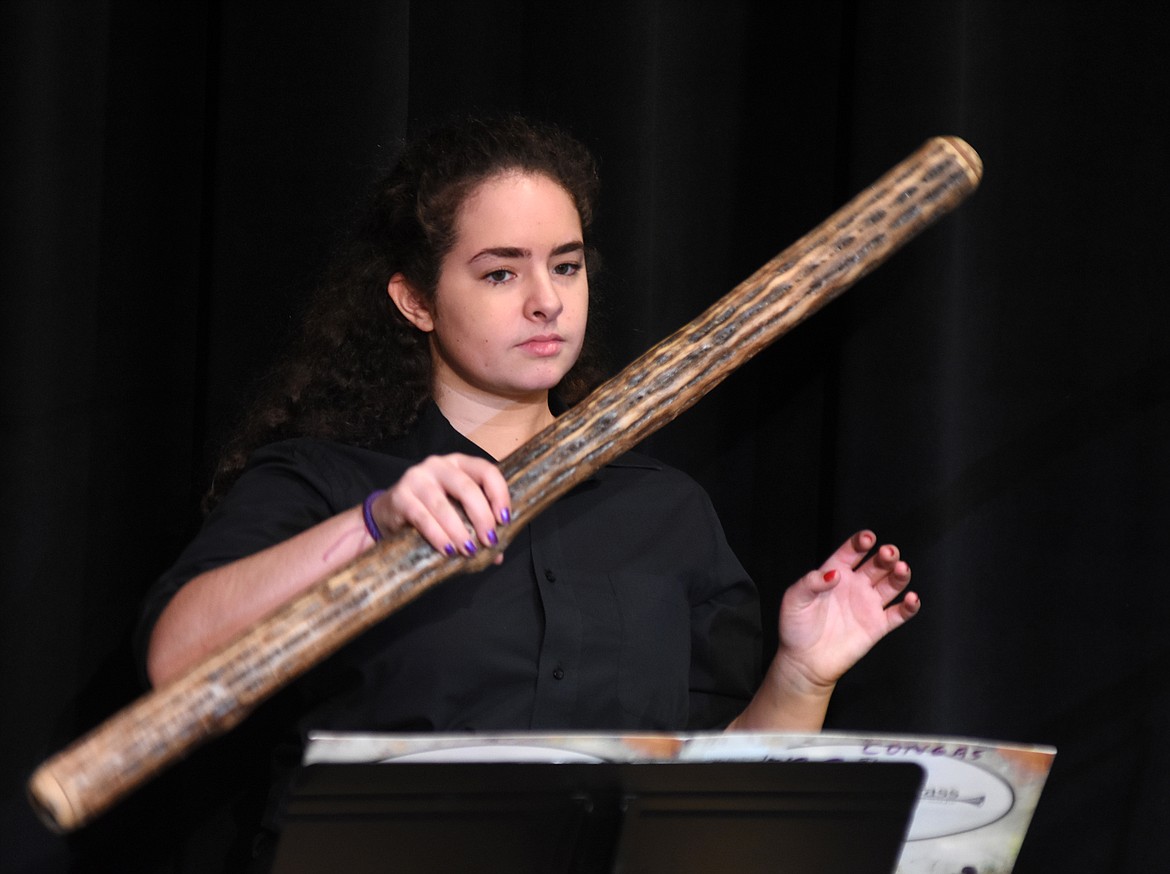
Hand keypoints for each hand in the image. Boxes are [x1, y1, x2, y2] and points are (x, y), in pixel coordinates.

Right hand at [369, 454, 510, 558]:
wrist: (388, 512)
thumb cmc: (430, 509)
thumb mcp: (456, 511)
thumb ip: (477, 526)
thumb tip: (498, 554)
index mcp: (459, 464)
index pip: (487, 471)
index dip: (499, 495)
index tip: (505, 520)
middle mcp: (439, 465)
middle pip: (467, 488)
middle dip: (482, 517)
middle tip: (490, 540)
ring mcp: (417, 478)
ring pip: (444, 506)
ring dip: (460, 531)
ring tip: (469, 550)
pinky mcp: (400, 496)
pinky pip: (423, 518)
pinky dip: (438, 536)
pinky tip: (448, 550)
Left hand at [775, 530, 919, 691]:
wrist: (805, 661)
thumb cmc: (796, 627)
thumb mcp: (794, 599)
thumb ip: (811, 582)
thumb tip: (834, 573)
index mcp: (835, 573)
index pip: (852, 552)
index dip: (861, 542)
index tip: (868, 538)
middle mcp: (855, 585)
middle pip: (877, 564)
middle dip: (886, 556)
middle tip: (889, 553)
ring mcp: (868, 604)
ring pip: (891, 584)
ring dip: (900, 575)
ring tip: (902, 569)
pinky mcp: (878, 625)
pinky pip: (899, 613)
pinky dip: (909, 606)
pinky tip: (911, 598)